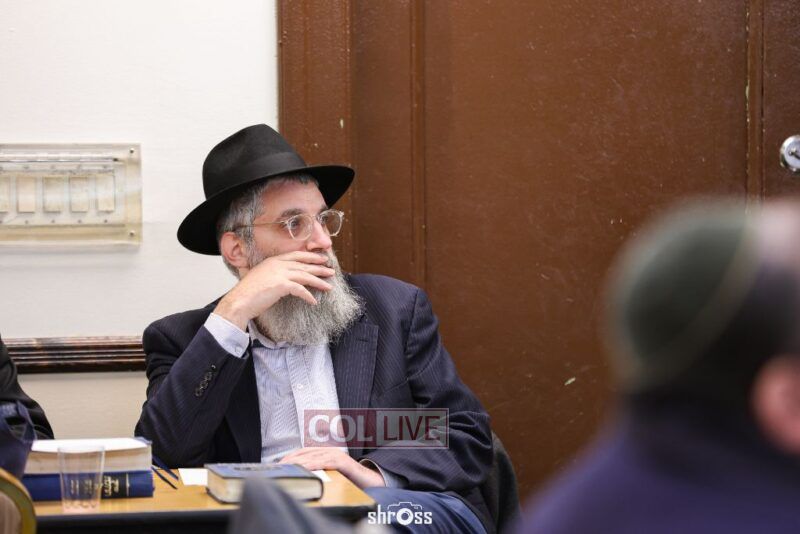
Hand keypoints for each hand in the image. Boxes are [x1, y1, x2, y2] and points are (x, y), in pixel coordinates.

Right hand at [214, 251, 334, 329]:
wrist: (239, 301)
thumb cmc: (248, 293)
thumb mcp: (261, 277)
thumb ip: (273, 274)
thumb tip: (284, 280)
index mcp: (273, 261)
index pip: (297, 255)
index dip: (311, 256)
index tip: (321, 259)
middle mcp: (277, 264)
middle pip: (304, 264)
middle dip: (319, 267)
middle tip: (331, 271)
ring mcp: (279, 274)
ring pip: (305, 276)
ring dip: (319, 282)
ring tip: (329, 287)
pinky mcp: (281, 285)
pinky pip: (300, 290)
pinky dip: (308, 296)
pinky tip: (313, 301)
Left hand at [279, 448, 385, 487]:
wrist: (369, 480)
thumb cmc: (348, 479)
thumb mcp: (330, 474)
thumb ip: (318, 471)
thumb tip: (302, 474)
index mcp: (325, 452)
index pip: (303, 451)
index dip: (291, 456)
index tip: (279, 463)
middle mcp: (329, 451)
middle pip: (305, 452)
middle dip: (291, 459)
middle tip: (279, 466)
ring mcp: (336, 455)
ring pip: (313, 456)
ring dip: (299, 462)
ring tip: (288, 467)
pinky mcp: (342, 461)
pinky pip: (325, 462)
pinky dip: (314, 464)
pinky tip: (305, 468)